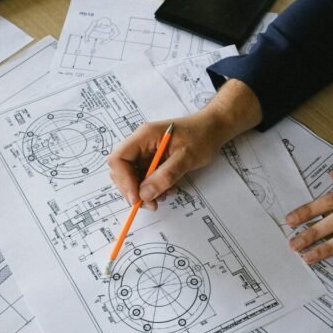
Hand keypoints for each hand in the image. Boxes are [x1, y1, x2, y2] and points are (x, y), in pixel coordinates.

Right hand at [108, 79, 261, 209]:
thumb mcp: (186, 157)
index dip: (124, 180)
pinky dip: (152, 188)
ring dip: (144, 191)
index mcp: (144, 136)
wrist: (213, 128)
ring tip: (163, 196)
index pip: (119, 158)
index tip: (136, 197)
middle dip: (133, 189)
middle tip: (150, 203)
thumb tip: (145, 195)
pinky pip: (144, 177)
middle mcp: (140, 143)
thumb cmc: (202, 136)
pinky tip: (167, 189)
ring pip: (132, 176)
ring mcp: (146, 152)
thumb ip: (165, 176)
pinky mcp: (152, 160)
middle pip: (121, 169)